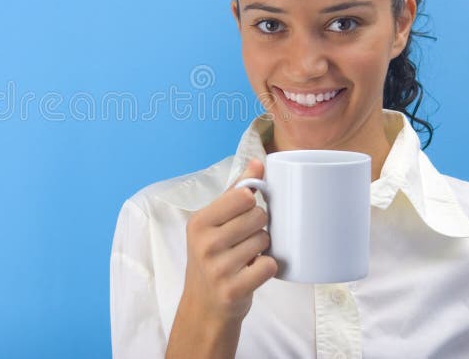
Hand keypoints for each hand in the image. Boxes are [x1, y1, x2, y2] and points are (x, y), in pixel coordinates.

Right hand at [180, 158, 278, 322]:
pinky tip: (253, 272)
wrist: (204, 307)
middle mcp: (206, 243)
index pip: (243, 196)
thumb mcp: (213, 224)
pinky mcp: (235, 289)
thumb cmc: (212, 259)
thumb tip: (258, 162)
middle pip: (258, 216)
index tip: (242, 214)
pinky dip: (267, 268)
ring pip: (265, 240)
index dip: (251, 203)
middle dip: (258, 227)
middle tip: (244, 240)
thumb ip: (235, 192)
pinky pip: (270, 265)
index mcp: (199, 222)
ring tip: (247, 257)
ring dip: (263, 248)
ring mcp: (219, 268)